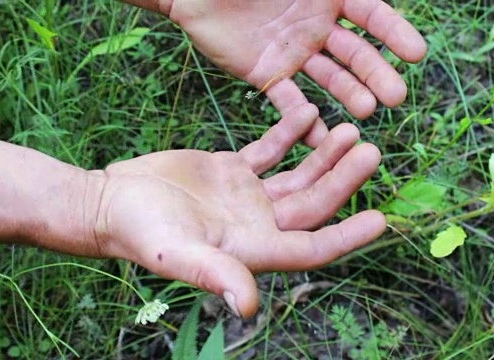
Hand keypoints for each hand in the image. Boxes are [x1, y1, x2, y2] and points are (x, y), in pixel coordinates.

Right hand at [93, 104, 385, 316]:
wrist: (113, 200)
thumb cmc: (141, 231)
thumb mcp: (176, 253)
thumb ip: (214, 274)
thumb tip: (248, 306)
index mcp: (253, 249)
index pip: (311, 247)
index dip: (347, 237)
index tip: (381, 219)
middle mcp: (259, 225)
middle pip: (313, 204)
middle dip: (343, 179)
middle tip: (370, 150)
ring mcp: (249, 196)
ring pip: (299, 175)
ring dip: (324, 155)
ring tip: (350, 129)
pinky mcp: (234, 170)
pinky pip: (271, 150)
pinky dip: (289, 133)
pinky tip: (308, 113)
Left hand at [165, 0, 426, 143]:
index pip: (370, 14)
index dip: (394, 32)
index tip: (417, 54)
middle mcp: (316, 26)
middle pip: (355, 52)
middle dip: (376, 73)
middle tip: (395, 98)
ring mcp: (294, 53)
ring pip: (329, 78)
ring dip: (349, 95)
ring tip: (366, 113)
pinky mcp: (268, 75)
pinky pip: (290, 100)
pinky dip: (305, 119)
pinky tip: (322, 137)